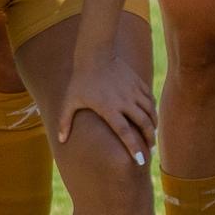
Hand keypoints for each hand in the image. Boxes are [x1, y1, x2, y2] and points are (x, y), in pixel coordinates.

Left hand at [49, 44, 155, 163]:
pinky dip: (153, 110)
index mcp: (109, 109)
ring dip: (154, 126)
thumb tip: (61, 140)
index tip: (140, 160)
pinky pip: (150, 100)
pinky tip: (152, 117)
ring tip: (153, 136)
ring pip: (150, 112)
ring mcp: (133, 91)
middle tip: (151, 151)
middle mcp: (125, 102)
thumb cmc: (81, 80)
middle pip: (143, 124)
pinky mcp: (138, 83)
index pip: (125, 133)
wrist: (96, 54)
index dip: (134, 147)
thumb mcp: (70, 101)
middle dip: (149, 139)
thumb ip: (65, 121)